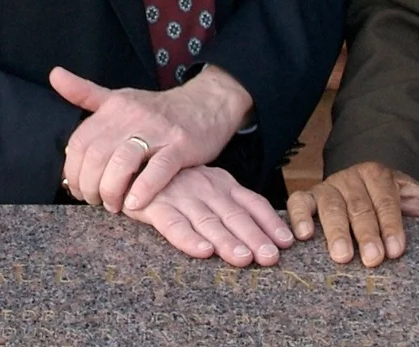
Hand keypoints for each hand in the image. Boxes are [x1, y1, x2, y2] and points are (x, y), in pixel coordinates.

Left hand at [50, 64, 251, 214]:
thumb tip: (53, 75)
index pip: (80, 142)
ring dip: (112, 190)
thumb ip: (85, 92)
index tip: (75, 188)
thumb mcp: (119, 97)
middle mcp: (132, 117)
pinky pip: (158, 169)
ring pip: (123, 163)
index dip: (72, 170)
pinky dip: (144, 189)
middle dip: (89, 185)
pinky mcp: (181, 146)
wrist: (206, 104)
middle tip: (93, 201)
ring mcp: (158, 131)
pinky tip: (135, 203)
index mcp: (113, 108)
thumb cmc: (157, 109)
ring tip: (113, 205)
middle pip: (97, 155)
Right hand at [124, 165, 293, 266]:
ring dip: (226, 241)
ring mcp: (181, 196)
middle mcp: (205, 189)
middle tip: (271, 257)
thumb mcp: (208, 185)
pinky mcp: (155, 206)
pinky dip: (188, 238)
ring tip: (243, 259)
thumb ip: (231, 204)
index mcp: (221, 183)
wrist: (131, 160)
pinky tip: (202, 251)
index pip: (252, 203)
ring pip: (207, 222)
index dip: (270, 222)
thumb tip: (267, 233)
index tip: (288, 242)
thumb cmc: (175, 181)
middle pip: (234, 216)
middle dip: (254, 237)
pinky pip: (173, 224)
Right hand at [286, 159, 418, 266]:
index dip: (391, 224)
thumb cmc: (402, 201)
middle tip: (372, 260)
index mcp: (384, 175)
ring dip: (333, 230)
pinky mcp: (310, 197)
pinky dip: (298, 216)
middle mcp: (354, 177)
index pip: (388, 200)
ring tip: (341, 256)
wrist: (370, 183)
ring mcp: (330, 186)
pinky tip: (302, 236)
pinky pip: (299, 202)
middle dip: (366, 233)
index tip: (396, 249)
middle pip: (359, 205)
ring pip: (329, 205)